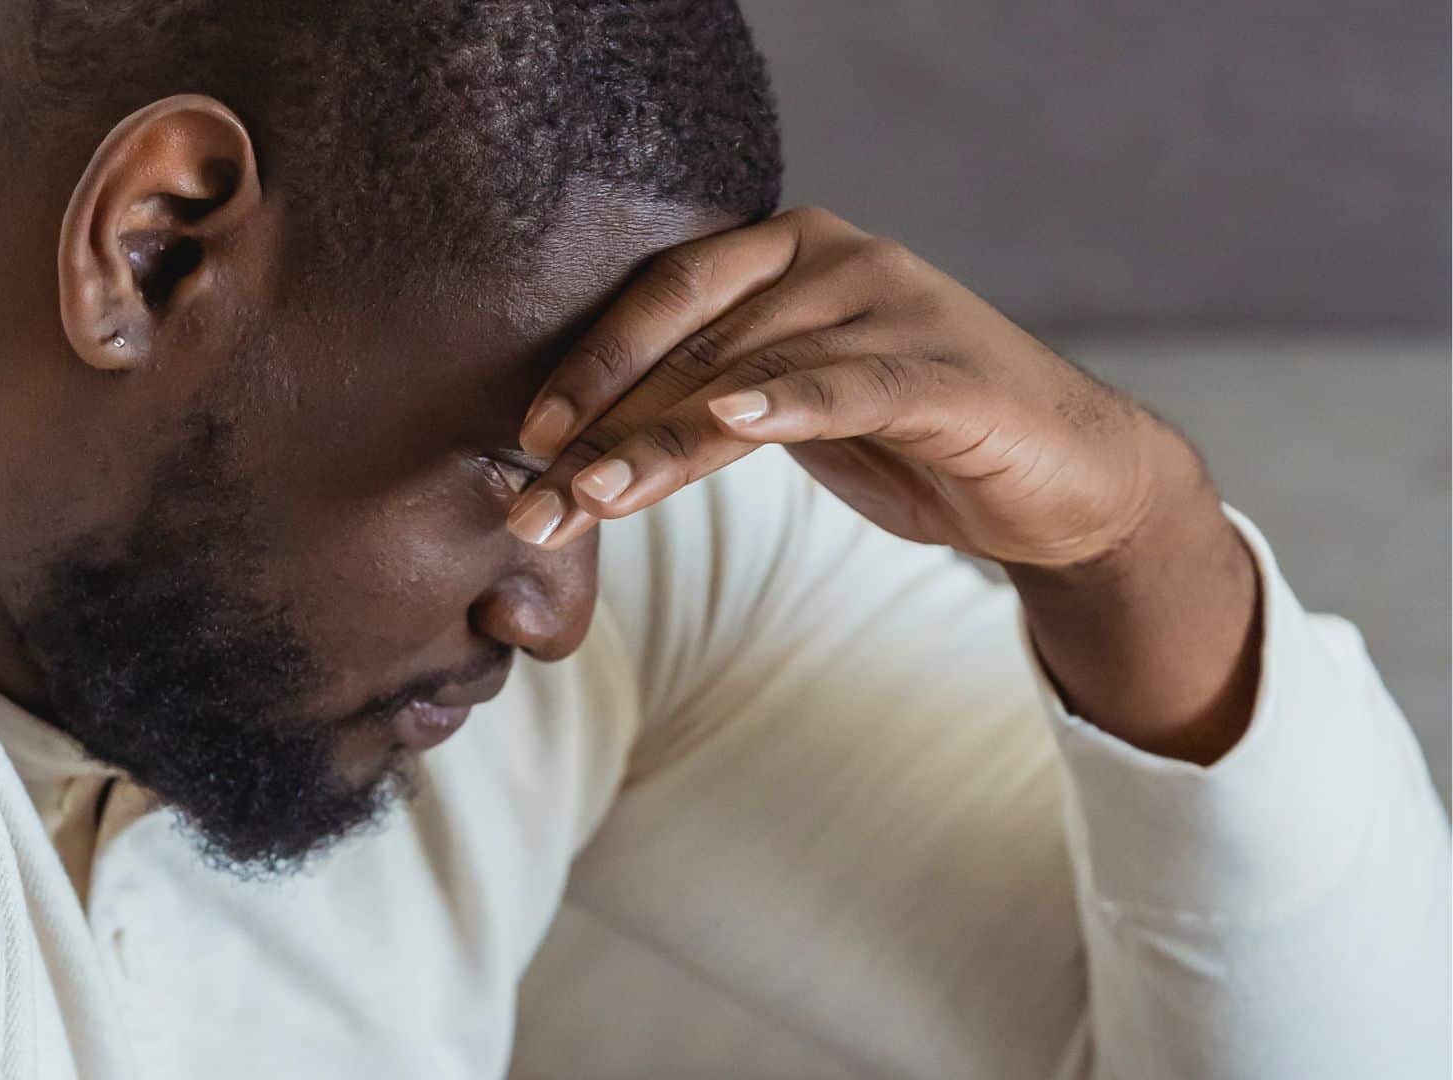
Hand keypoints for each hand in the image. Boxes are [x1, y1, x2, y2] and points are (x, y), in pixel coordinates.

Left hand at [507, 206, 1181, 568]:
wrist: (1061, 480)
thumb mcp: (791, 414)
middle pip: (692, 341)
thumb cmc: (912, 443)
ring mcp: (893, 304)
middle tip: (538, 501)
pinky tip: (729, 424)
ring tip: (593, 495)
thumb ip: (708, 400)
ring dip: (660, 442)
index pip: (663, 298)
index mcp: (789, 251)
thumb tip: (584, 441)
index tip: (528, 439)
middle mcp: (835, 257)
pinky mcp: (943, 368)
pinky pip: (848, 384)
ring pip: (748, 373)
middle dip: (603, 426)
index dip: (590, 365)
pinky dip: (787, 402)